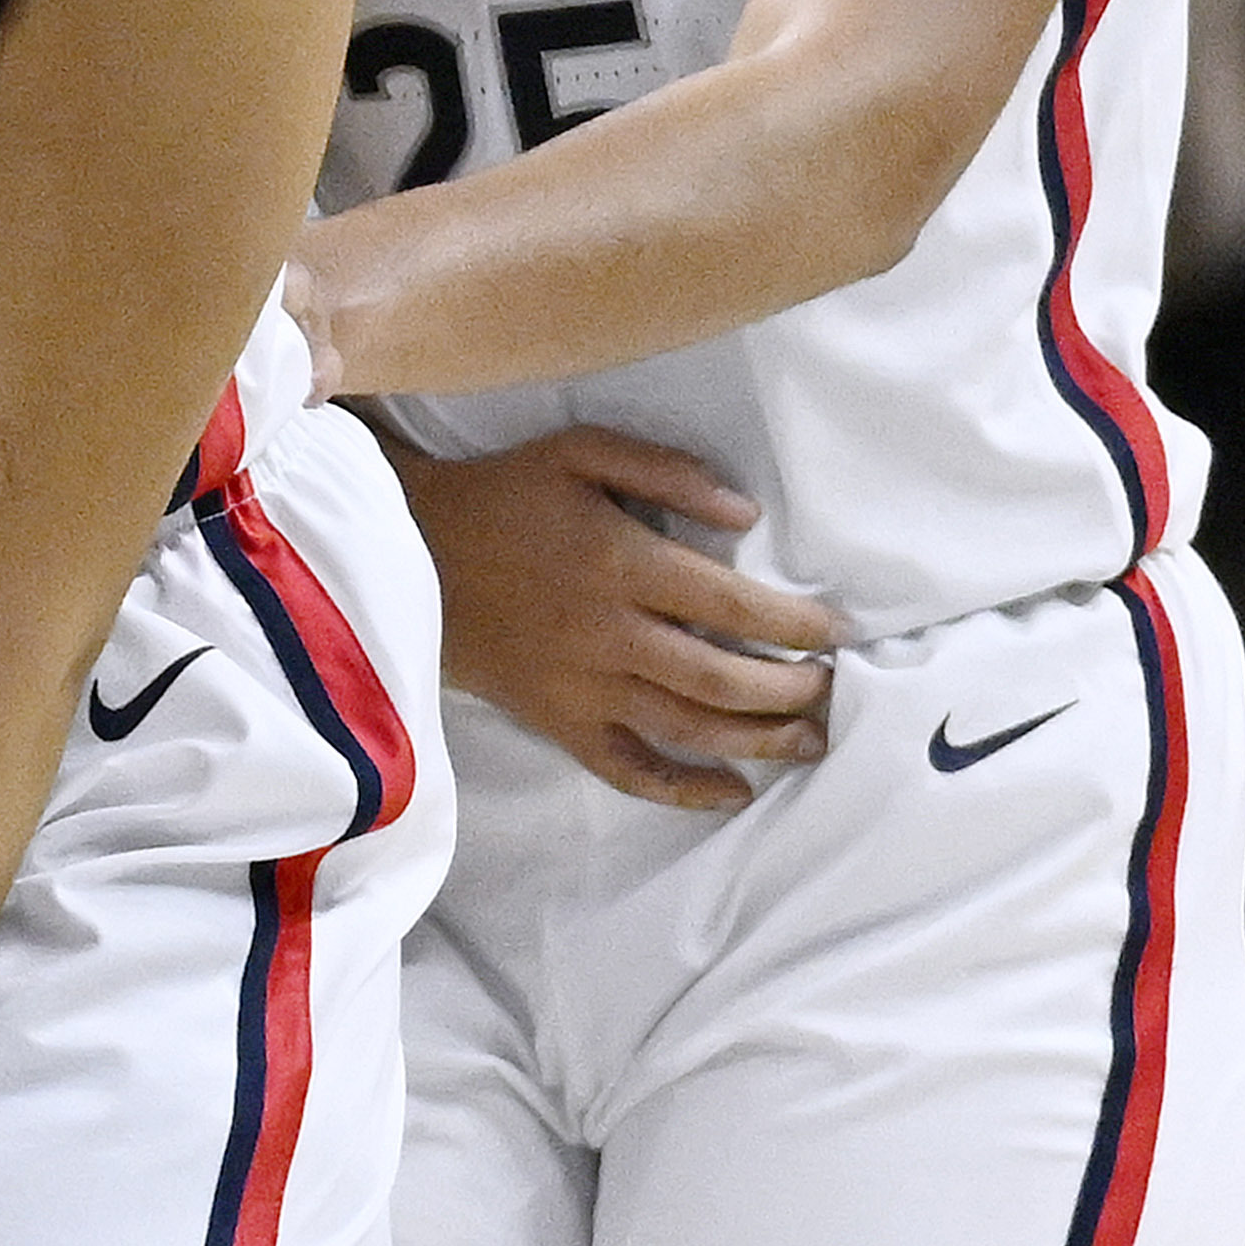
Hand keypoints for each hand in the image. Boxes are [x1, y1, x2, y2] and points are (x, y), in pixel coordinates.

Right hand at [387, 424, 835, 811]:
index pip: (733, 608)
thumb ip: (665, 470)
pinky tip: (731, 792)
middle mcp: (608, 634)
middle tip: (831, 687)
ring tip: (808, 741)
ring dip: (759, 742)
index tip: (836, 633)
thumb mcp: (579, 453)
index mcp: (621, 563)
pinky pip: (624, 769)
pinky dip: (680, 790)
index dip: (796, 626)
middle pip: (723, 679)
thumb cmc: (504, 497)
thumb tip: (746, 515)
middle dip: (792, 690)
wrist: (408, 554)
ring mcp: (581, 687)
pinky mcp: (556, 720)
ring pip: (687, 729)